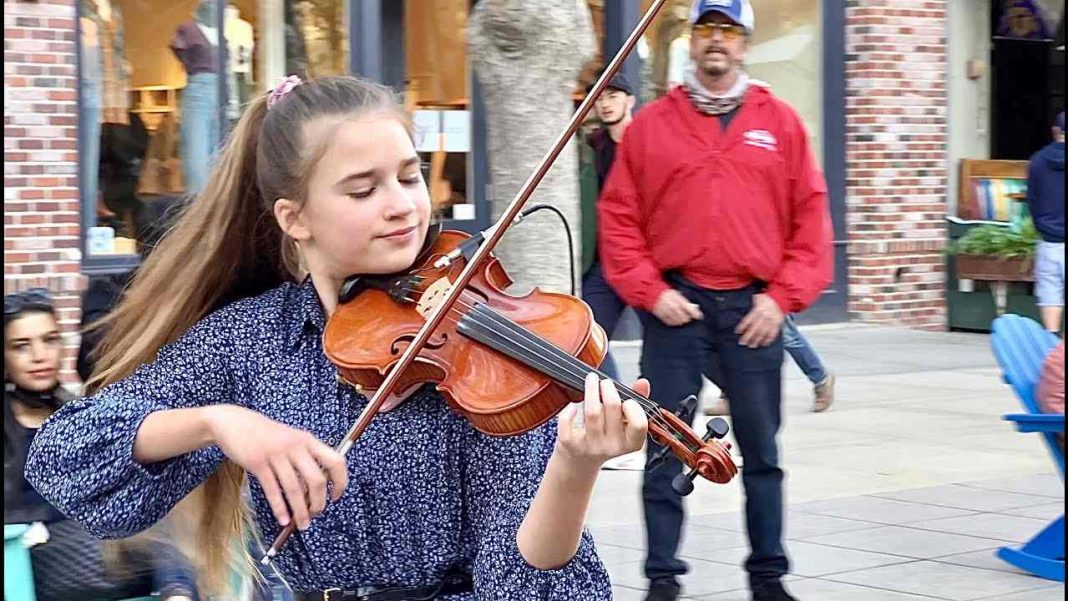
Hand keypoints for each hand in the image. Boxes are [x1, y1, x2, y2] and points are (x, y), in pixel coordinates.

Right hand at [205, 405, 347, 530]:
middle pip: (317, 480)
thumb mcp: (291, 439)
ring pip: (294, 489)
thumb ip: (304, 459)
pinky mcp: (258, 463)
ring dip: (300, 511)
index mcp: (308, 440)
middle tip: (316, 514)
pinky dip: (279, 508)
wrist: (234, 422)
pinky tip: (283, 520)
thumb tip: (314, 490)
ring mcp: (276, 454)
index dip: (340, 481)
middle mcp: (295, 446)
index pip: (336, 461)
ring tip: (302, 524)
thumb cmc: (265, 434)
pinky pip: (272, 490)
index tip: (336, 496)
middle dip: (319, 502)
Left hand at [556, 373, 648, 470]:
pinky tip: (573, 406)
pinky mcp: (571, 444)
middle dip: (608, 388)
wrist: (580, 463)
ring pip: (592, 412)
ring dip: (591, 390)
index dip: (633, 407)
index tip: (627, 399)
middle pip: (613, 408)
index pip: (639, 424)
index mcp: (630, 443)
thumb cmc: (604, 439)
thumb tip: (642, 383)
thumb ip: (637, 403)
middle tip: (605, 383)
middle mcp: (612, 446)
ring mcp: (591, 446)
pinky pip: (568, 422)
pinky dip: (569, 410)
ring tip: (591, 381)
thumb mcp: (624, 426)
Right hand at [652, 289, 702, 326]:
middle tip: (688, 317)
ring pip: (678, 321)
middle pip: (685, 318)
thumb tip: (694, 309)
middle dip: (687, 318)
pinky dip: (674, 323)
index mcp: (678, 299)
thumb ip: (685, 302)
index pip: (690, 309)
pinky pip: (670, 323)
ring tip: (681, 319)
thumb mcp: (677, 294)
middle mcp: (673, 306)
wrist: (651, 292)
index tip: (699, 316)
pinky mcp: (661, 316)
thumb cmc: (666, 293)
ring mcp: (667, 312)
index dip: (696, 314)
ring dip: (681, 321)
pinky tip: (675, 320)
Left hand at [735, 294, 784, 347]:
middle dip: (748, 336)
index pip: (748, 320)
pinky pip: (773, 333)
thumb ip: (751, 306)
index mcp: (758, 310)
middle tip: (742, 343)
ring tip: (752, 345)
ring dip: (757, 340)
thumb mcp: (757, 299)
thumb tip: (741, 311)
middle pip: (754, 328)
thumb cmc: (766, 299)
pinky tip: (764, 344)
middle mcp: (764, 316)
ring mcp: (771, 321)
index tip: (737, 332)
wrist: (780, 298)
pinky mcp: (778, 324)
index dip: (742, 327)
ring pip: (763, 332)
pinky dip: (769, 340)